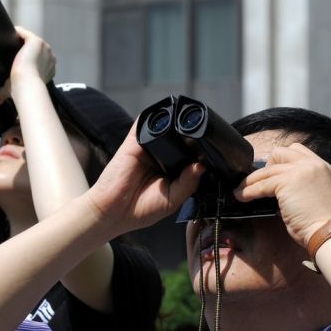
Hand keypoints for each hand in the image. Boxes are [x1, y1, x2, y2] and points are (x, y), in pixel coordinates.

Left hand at [0, 26, 54, 104]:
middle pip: (35, 48)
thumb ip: (6, 92)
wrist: (25, 83)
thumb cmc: (24, 88)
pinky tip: (9, 34)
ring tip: (8, 42)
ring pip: (30, 40)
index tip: (17, 59)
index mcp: (49, 68)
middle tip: (10, 50)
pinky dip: (17, 32)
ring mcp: (44, 48)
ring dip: (20, 40)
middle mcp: (50, 56)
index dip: (29, 57)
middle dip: (24, 48)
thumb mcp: (15, 89)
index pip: (39, 58)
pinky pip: (25, 33)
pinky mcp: (36, 41)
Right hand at [86, 123, 204, 235]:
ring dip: (176, 126)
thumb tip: (201, 166)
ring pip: (166, 130)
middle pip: (180, 141)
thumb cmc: (140, 209)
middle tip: (208, 137)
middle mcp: (161, 158)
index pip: (190, 157)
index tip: (217, 152)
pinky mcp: (133, 143)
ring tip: (191, 127)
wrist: (113, 211)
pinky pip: (145, 125)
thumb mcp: (172, 201)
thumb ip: (187, 184)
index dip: (202, 153)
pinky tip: (167, 120)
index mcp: (172, 171)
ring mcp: (147, 148)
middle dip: (192, 138)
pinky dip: (155, 119)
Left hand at [234, 143, 330, 248]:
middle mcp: (312, 164)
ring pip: (266, 170)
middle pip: (279, 152)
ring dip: (251, 181)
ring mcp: (300, 170)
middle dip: (266, 166)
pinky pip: (261, 185)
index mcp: (321, 166)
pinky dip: (249, 191)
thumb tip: (276, 184)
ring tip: (241, 190)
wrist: (328, 232)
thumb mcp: (315, 192)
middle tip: (261, 182)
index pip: (296, 150)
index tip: (270, 172)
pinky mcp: (287, 182)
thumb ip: (300, 182)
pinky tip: (242, 197)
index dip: (280, 160)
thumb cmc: (321, 221)